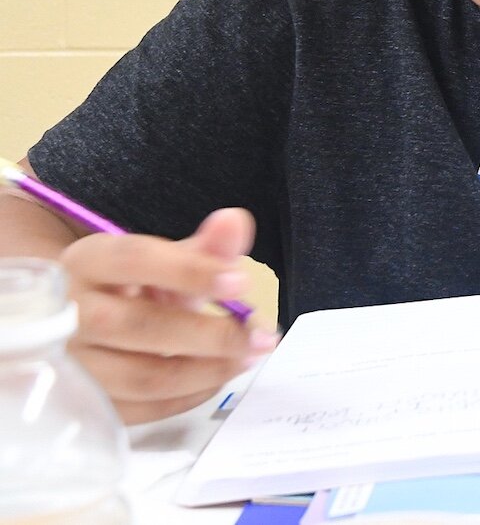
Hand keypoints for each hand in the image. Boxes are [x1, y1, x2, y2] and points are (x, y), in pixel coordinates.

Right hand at [59, 208, 278, 423]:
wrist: (74, 323)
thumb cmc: (128, 288)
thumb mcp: (163, 261)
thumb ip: (204, 247)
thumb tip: (236, 221)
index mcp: (88, 262)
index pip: (135, 260)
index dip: (190, 271)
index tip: (241, 282)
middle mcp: (67, 312)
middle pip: (139, 326)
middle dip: (211, 334)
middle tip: (261, 336)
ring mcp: (69, 363)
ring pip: (141, 376)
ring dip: (207, 370)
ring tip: (248, 357)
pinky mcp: (82, 404)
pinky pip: (140, 410)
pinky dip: (188, 397)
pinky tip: (217, 378)